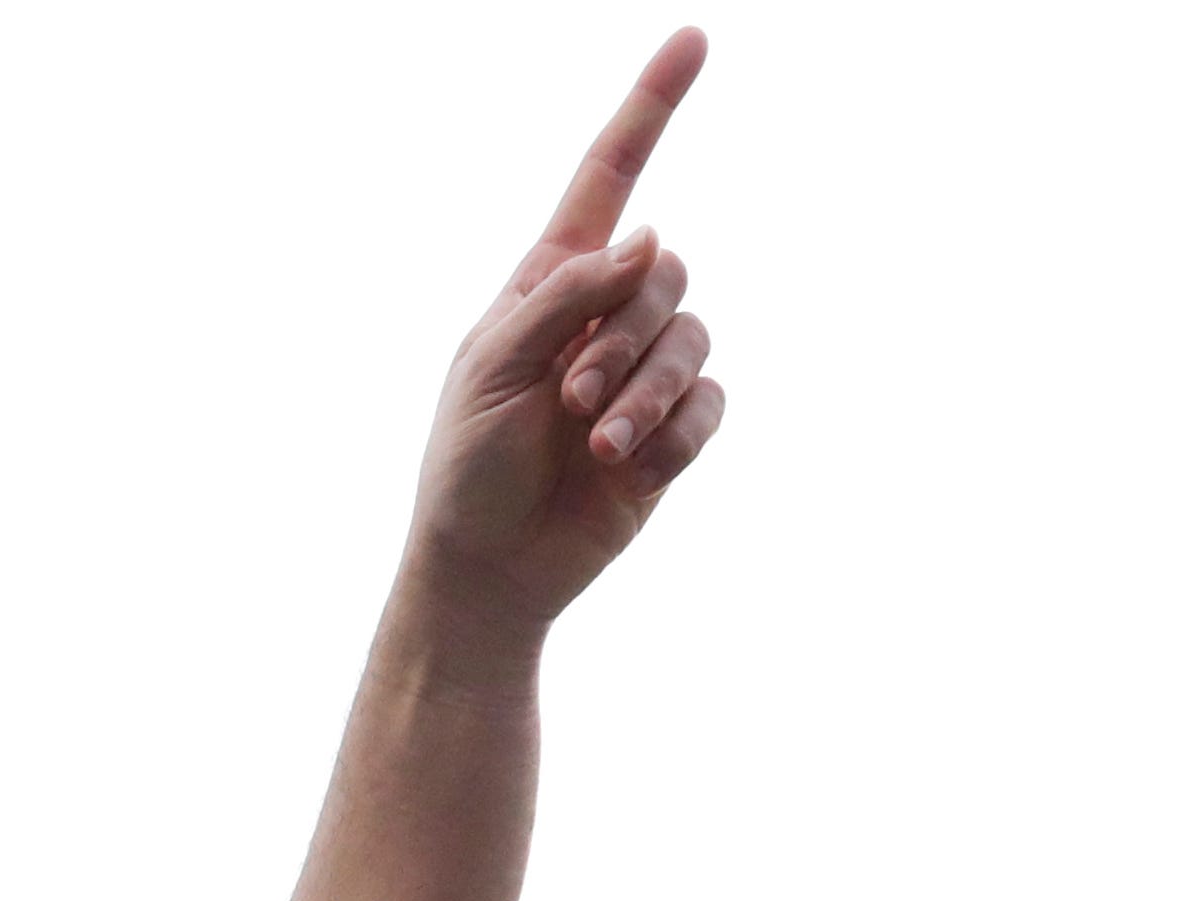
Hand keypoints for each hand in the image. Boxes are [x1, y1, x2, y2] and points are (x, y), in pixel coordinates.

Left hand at [406, 29, 724, 639]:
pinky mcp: (673, 432)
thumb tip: (648, 240)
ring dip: (646, 391)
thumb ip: (564, 295)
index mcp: (549, 283)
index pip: (609, 178)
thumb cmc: (467, 468)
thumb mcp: (492, 368)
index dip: (650, 107)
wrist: (487, 571)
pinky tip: (630, 468)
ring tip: (597, 443)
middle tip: (570, 398)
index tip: (694, 40)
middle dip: (625, 332)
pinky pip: (709, 404)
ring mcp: (643, 374)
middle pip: (664, 271)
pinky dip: (673, 436)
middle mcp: (605, 316)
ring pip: (692, 337)